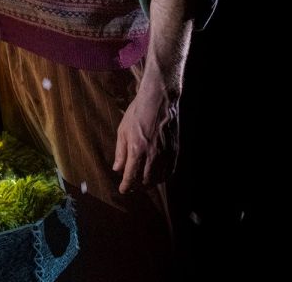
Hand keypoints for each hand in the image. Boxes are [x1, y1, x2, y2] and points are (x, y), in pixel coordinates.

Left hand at [112, 78, 179, 193]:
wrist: (159, 101)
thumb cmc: (137, 114)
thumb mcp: (122, 131)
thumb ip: (120, 152)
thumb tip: (117, 169)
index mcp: (136, 149)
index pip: (131, 176)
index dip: (126, 186)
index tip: (123, 190)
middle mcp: (152, 154)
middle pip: (145, 181)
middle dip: (138, 186)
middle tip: (132, 184)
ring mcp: (165, 154)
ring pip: (158, 178)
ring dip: (150, 183)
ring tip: (143, 180)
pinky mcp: (174, 151)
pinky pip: (169, 171)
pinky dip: (162, 177)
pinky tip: (157, 175)